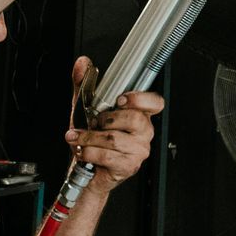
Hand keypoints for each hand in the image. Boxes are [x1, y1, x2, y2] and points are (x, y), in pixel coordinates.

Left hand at [65, 56, 165, 194]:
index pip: (155, 103)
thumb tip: (82, 64)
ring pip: (114, 138)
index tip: (120, 99)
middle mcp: (143, 133)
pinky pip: (107, 156)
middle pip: (133, 119)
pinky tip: (83, 151)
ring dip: (89, 138)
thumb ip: (84, 85)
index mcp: (139, 115)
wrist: (87, 172)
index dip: (141, 99)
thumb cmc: (91, 140)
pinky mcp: (128, 166)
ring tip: (79, 138)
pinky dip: (89, 152)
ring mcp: (138, 151)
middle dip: (105, 119)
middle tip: (93, 123)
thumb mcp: (85, 109)